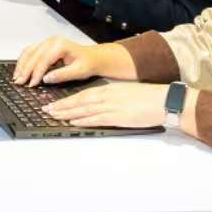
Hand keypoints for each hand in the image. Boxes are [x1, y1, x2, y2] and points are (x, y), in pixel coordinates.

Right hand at [13, 37, 122, 86]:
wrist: (93, 58)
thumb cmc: (88, 64)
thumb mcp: (78, 72)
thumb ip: (62, 75)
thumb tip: (46, 78)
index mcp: (60, 45)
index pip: (44, 59)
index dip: (36, 73)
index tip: (32, 84)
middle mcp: (52, 41)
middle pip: (34, 55)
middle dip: (25, 70)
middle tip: (20, 83)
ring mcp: (47, 42)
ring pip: (29, 52)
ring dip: (21, 65)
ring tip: (17, 78)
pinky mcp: (44, 46)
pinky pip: (30, 52)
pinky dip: (23, 61)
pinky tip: (20, 70)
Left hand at [44, 81, 168, 130]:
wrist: (164, 100)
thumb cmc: (149, 98)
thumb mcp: (127, 93)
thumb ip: (112, 98)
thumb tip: (100, 105)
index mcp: (109, 89)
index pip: (83, 94)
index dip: (68, 100)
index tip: (55, 104)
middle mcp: (107, 96)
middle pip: (79, 101)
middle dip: (62, 106)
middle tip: (47, 110)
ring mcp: (112, 106)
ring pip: (84, 109)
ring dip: (67, 113)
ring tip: (54, 116)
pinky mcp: (118, 116)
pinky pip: (96, 118)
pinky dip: (83, 120)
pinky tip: (73, 122)